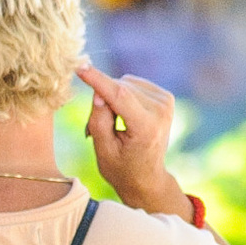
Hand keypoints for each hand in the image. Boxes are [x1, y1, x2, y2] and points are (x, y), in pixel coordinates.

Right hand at [75, 60, 186, 216]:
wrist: (147, 178)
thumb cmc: (121, 168)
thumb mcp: (103, 150)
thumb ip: (99, 121)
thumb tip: (98, 92)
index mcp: (147, 128)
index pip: (119, 95)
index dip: (98, 79)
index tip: (79, 66)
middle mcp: (161, 111)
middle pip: (120, 87)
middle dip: (103, 98)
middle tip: (100, 126)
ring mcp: (166, 102)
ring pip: (125, 83)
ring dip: (113, 97)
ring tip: (115, 124)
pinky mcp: (165, 96)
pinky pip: (132, 84)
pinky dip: (123, 95)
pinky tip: (126, 116)